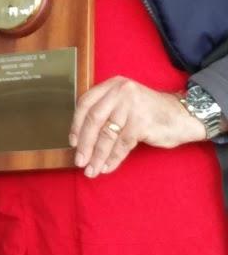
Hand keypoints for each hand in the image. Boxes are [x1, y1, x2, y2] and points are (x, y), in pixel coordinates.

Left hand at [69, 76, 205, 177]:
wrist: (182, 115)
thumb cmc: (149, 112)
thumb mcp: (124, 102)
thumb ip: (106, 111)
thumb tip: (81, 138)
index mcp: (112, 85)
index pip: (85, 103)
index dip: (76, 124)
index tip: (72, 142)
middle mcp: (120, 91)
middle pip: (94, 119)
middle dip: (85, 143)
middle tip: (79, 161)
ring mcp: (131, 105)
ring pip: (107, 134)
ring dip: (97, 156)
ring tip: (92, 170)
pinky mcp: (142, 122)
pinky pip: (122, 144)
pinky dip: (113, 158)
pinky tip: (107, 167)